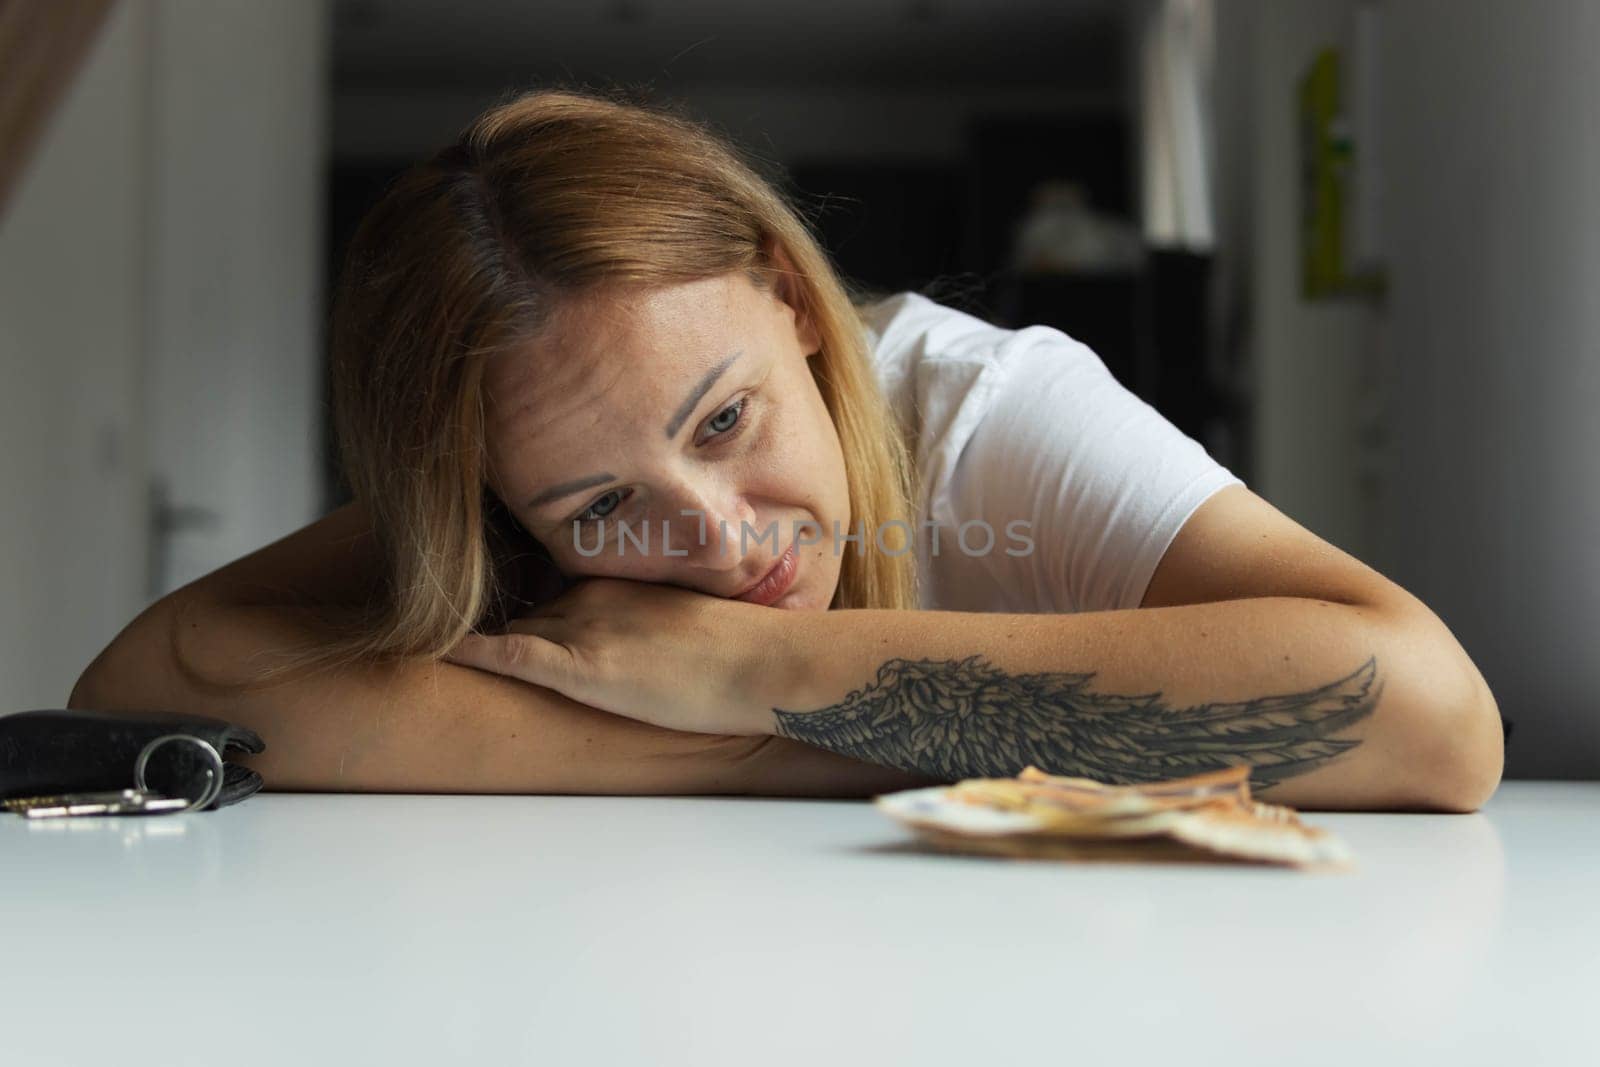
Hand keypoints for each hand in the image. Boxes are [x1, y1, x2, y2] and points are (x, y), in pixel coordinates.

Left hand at [442, 577, 792, 735]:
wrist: (768, 663)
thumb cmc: (746, 651)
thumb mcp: (693, 624)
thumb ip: (657, 626)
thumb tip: (652, 648)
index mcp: (619, 583)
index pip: (556, 595)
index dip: (534, 613)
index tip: (507, 615)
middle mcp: (594, 596)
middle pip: (531, 613)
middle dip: (506, 629)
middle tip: (464, 639)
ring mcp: (587, 630)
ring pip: (519, 630)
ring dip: (489, 643)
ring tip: (444, 649)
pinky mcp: (585, 669)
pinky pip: (515, 655)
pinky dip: (475, 651)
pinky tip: (441, 651)